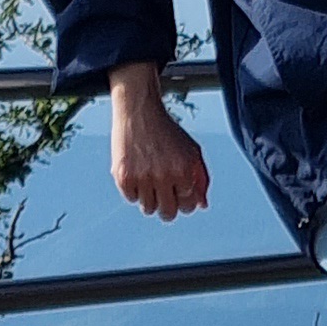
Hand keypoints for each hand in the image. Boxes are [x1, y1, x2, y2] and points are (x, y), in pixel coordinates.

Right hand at [110, 63, 210, 223]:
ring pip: (148, 209)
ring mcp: (143, 177)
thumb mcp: (191, 151)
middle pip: (168, 214)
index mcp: (185, 169)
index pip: (188, 206)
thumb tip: (203, 205)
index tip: (179, 195)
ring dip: (150, 199)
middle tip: (164, 196)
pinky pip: (131, 199)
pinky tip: (137, 173)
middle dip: (168, 208)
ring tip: (150, 180)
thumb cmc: (168, 132)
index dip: (184, 203)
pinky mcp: (124, 176)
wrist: (139, 111)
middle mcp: (165, 175)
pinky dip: (134, 190)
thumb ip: (201, 178)